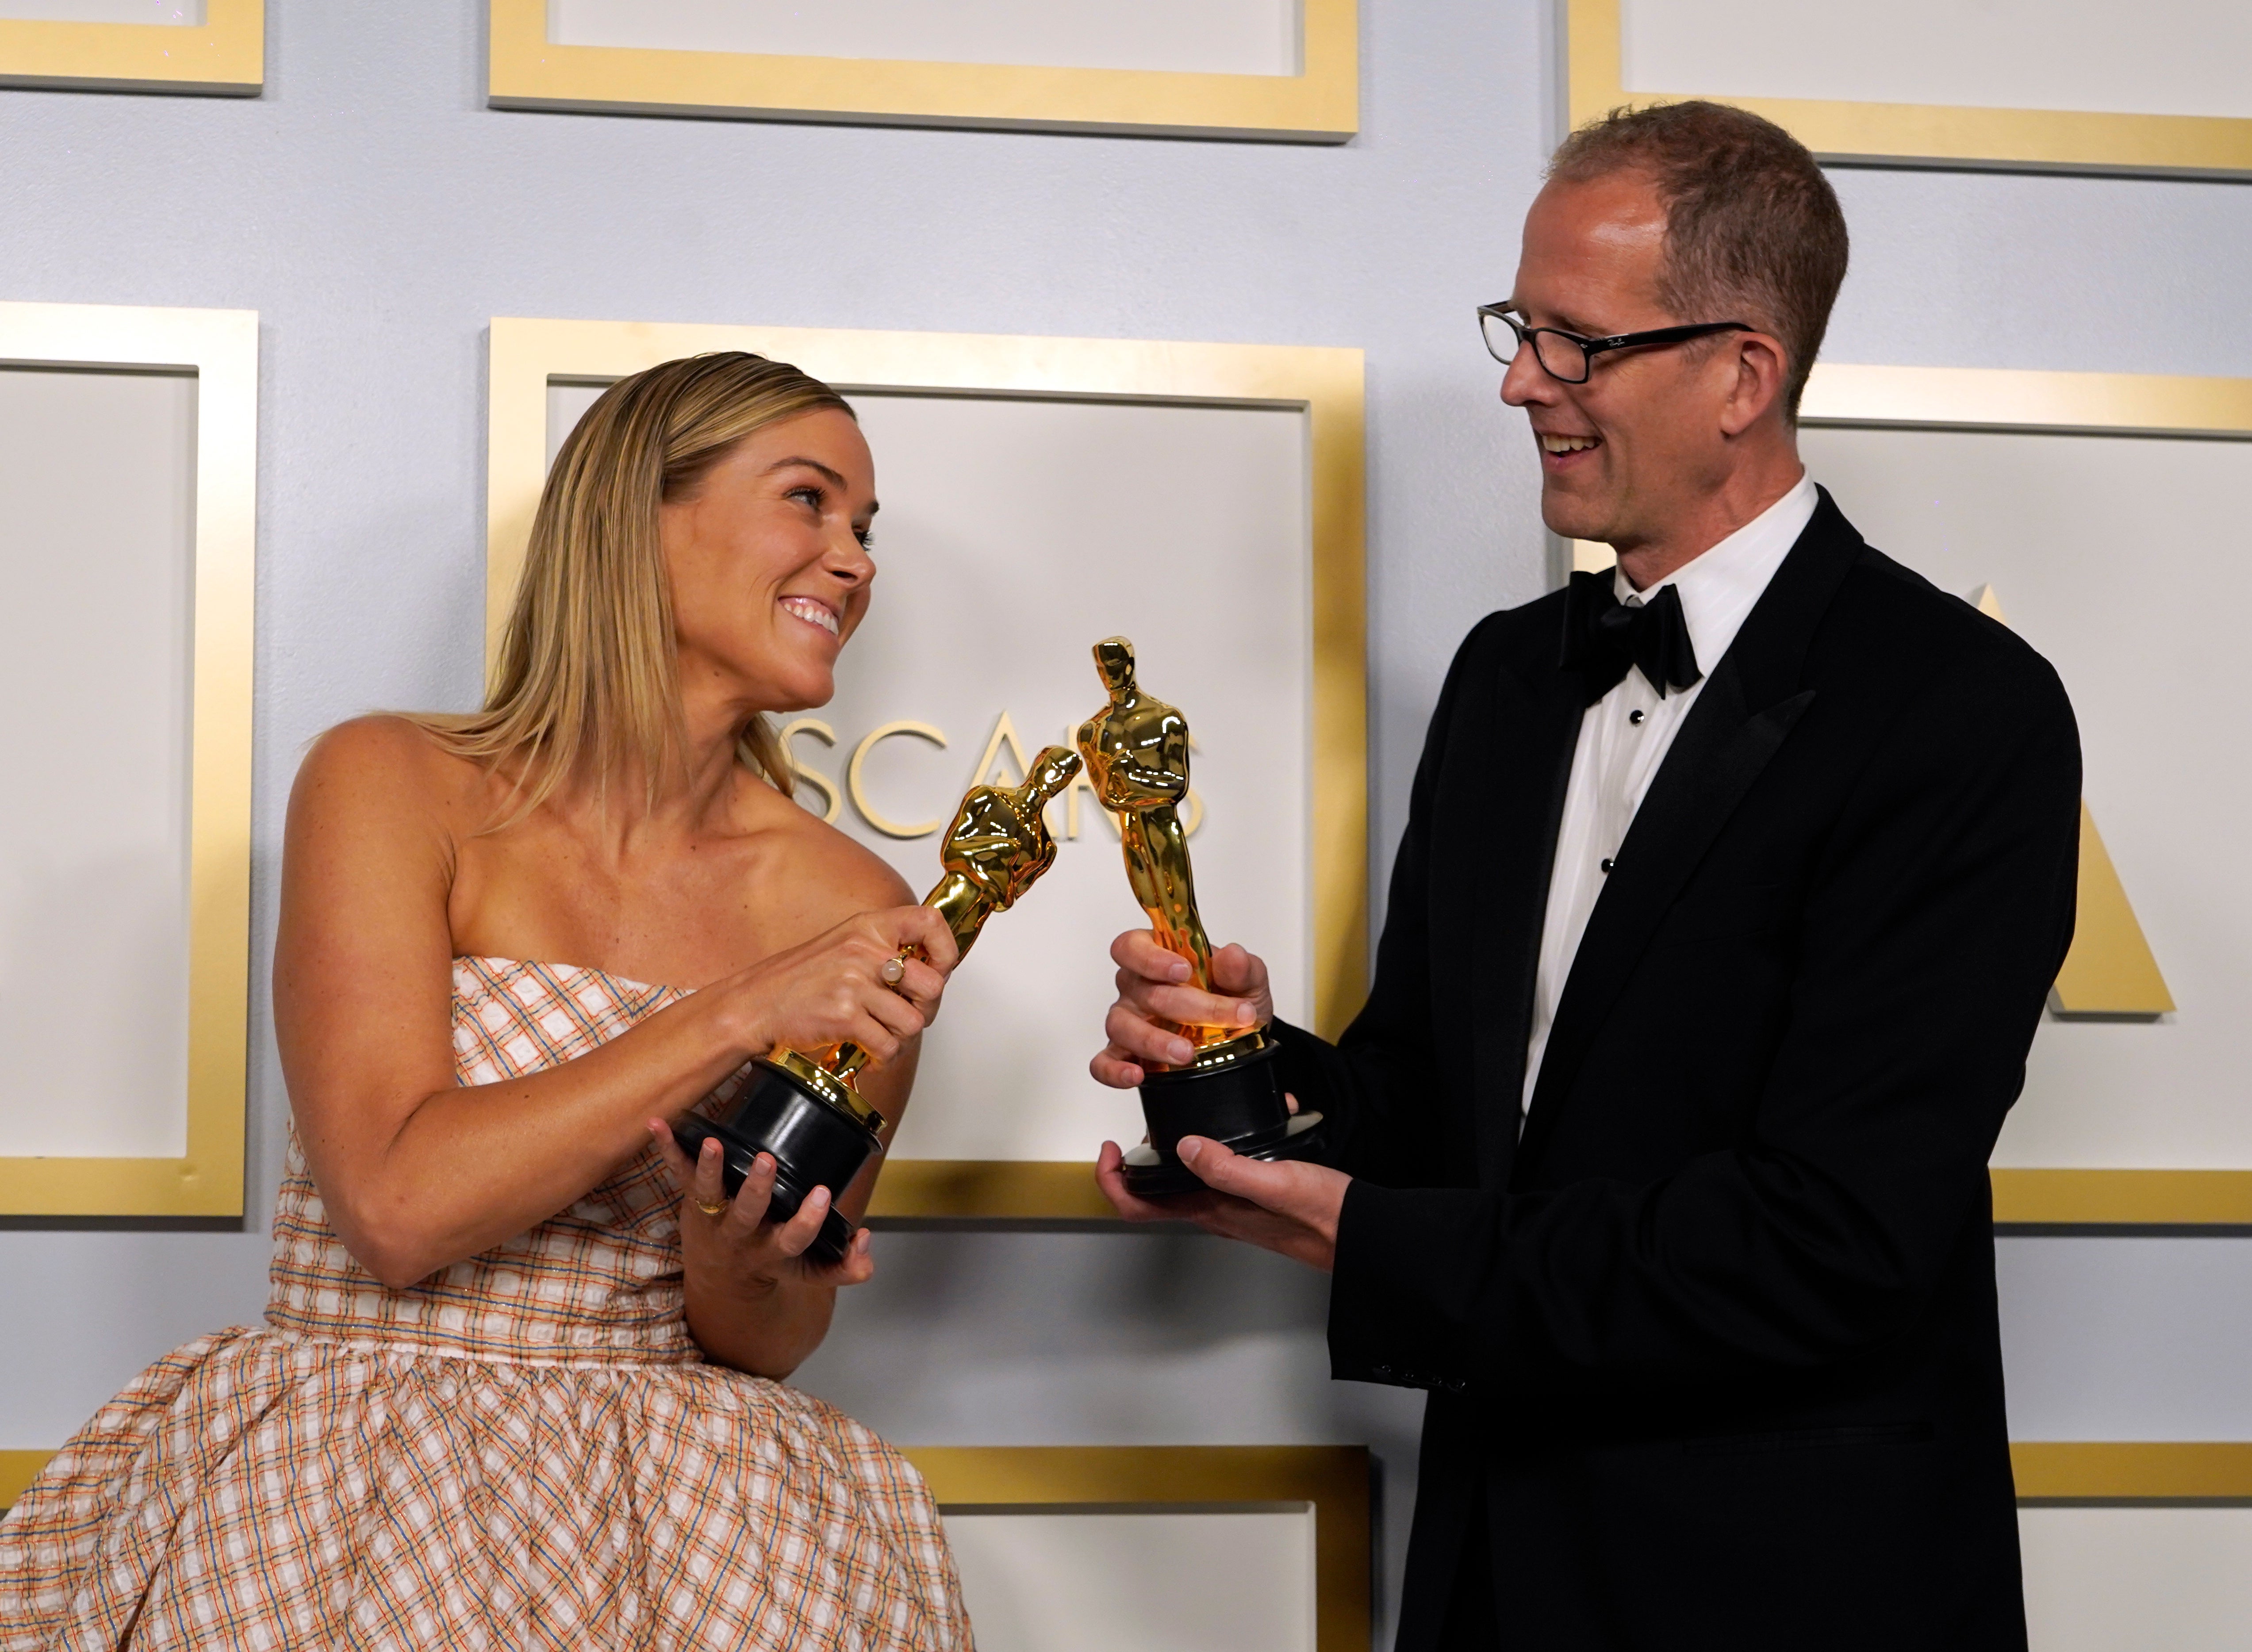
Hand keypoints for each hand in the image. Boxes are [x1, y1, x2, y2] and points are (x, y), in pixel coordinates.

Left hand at [652, 1119, 874, 1292]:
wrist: (720, 1279)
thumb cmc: (772, 1263)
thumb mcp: (811, 1274)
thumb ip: (846, 1266)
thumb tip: (866, 1240)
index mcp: (773, 1252)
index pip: (793, 1240)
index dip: (807, 1221)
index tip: (822, 1195)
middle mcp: (740, 1235)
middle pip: (747, 1214)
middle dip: (757, 1188)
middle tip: (767, 1160)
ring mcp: (713, 1217)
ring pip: (709, 1194)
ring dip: (710, 1168)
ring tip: (714, 1143)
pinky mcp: (692, 1200)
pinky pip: (678, 1173)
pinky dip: (668, 1148)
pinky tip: (657, 1123)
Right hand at [723, 905, 958, 1063]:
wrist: (756, 1004)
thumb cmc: (801, 979)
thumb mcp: (845, 946)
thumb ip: (885, 951)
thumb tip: (932, 970)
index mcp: (868, 928)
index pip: (930, 922)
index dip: (946, 950)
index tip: (940, 969)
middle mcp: (864, 951)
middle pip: (932, 984)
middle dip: (926, 1009)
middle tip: (908, 1015)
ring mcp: (854, 984)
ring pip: (913, 1022)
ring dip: (902, 1038)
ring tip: (883, 1036)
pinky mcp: (845, 1016)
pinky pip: (888, 1045)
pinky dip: (883, 1057)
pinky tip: (870, 1053)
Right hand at [1091, 929, 1272, 1087]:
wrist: (1239, 1036)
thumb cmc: (1234, 998)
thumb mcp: (1248, 981)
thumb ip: (1242, 968)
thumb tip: (1232, 956)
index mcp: (1158, 958)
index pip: (1133, 946)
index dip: (1151, 957)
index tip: (1184, 971)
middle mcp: (1136, 988)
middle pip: (1142, 991)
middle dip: (1185, 1006)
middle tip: (1221, 1019)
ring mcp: (1127, 1021)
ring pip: (1121, 1026)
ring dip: (1153, 1040)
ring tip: (1186, 1053)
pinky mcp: (1124, 1054)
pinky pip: (1104, 1063)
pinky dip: (1115, 1071)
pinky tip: (1137, 1076)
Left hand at [1094, 1130, 1347, 1272]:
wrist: (1362, 1234)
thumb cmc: (1323, 1216)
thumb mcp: (1274, 1182)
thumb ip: (1227, 1167)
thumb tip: (1184, 1147)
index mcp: (1210, 1210)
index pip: (1138, 1207)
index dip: (1111, 1180)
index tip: (1110, 1148)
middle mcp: (1216, 1210)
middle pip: (1159, 1187)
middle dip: (1150, 1150)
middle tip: (1157, 1117)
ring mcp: (1236, 1204)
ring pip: (1194, 1173)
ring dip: (1194, 1139)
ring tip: (1207, 1107)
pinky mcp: (1258, 1195)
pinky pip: (1230, 1166)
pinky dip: (1234, 1139)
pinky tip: (1261, 1116)